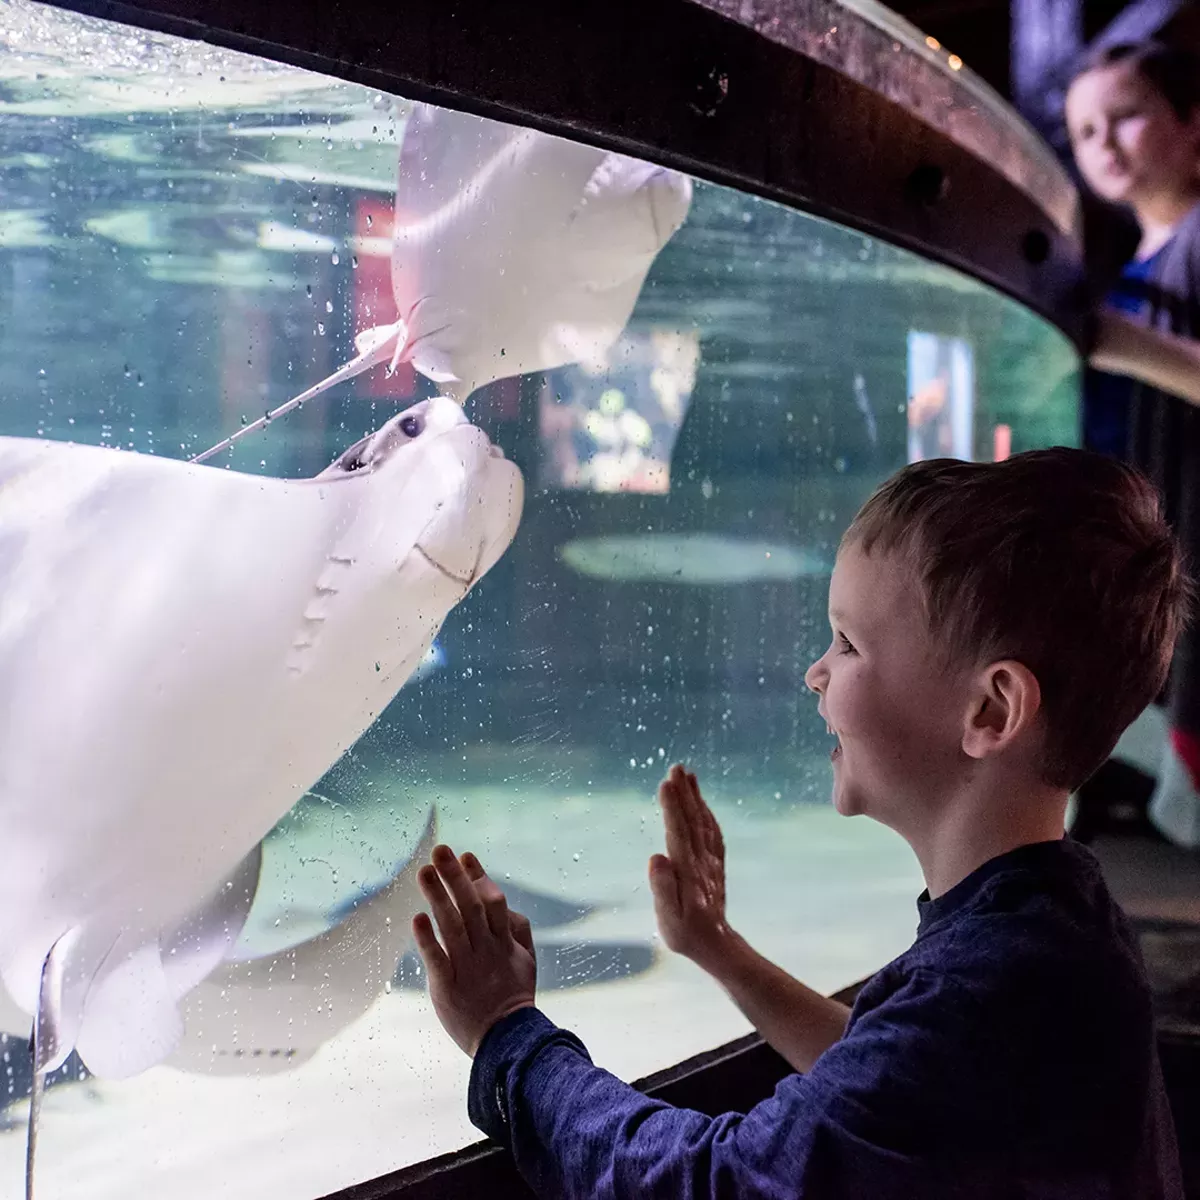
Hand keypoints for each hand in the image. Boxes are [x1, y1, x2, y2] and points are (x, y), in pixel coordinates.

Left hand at [412, 844, 536, 1056]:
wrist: (507, 1043)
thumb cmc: (513, 998)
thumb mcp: (525, 961)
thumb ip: (516, 929)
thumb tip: (502, 899)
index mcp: (504, 942)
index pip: (493, 901)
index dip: (478, 877)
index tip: (464, 855)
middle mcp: (486, 950)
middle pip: (472, 906)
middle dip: (456, 877)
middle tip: (440, 850)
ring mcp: (468, 968)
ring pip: (453, 926)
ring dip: (438, 897)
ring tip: (424, 872)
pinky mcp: (449, 987)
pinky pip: (438, 960)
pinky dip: (427, 939)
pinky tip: (417, 918)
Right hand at [649, 764, 733, 970]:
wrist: (716, 944)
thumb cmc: (686, 933)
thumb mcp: (669, 919)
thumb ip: (662, 888)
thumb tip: (656, 857)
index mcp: (688, 871)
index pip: (678, 832)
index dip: (672, 807)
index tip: (666, 783)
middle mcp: (701, 861)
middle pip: (692, 820)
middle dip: (683, 793)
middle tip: (676, 768)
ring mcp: (711, 861)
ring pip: (703, 822)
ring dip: (695, 797)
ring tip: (687, 775)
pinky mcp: (714, 863)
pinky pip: (711, 831)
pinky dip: (705, 812)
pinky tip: (701, 802)